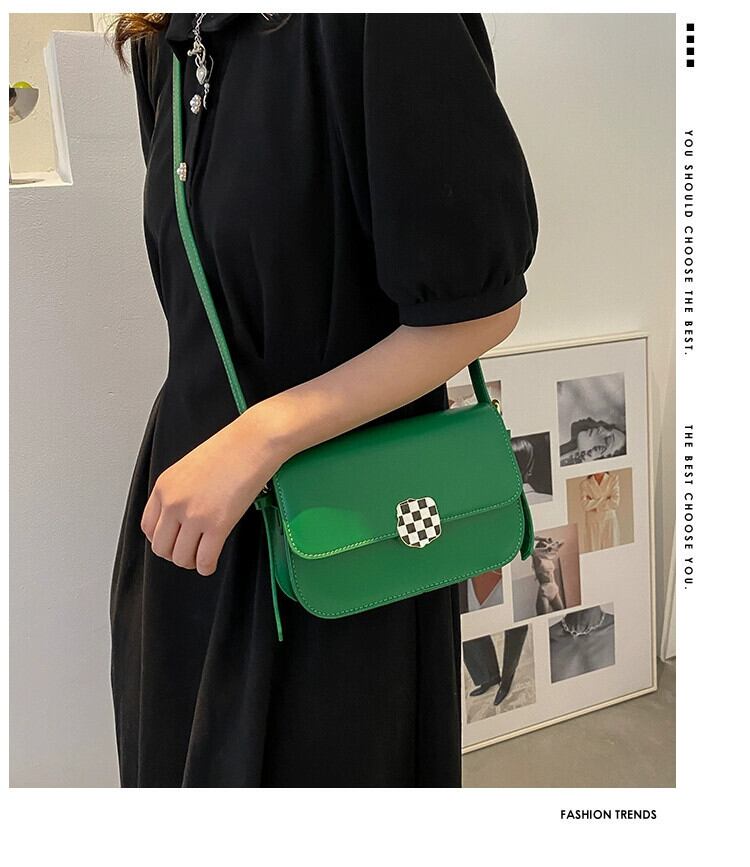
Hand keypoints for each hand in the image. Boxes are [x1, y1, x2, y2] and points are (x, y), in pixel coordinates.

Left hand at [140, 405, 287, 575]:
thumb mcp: (189, 468)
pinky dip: (206, 567)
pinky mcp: (217, 525)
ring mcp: (194, 515)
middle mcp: (173, 503)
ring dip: (191, 562)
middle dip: (175, 554)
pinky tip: (211, 563)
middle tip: (189, 553)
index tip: (173, 541)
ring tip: (201, 558)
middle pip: (161, 547)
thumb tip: (179, 518)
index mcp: (164, 487)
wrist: (253, 442)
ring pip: (181, 558)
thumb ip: (178, 492)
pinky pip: (204, 559)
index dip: (162, 539)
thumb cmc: (229, 449)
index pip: (148, 528)